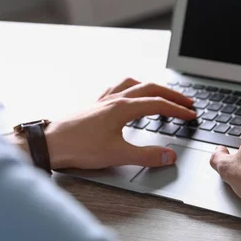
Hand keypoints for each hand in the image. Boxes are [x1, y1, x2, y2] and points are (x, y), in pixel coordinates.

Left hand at [44, 78, 196, 169]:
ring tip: (162, 94)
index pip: (158, 104)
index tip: (191, 115)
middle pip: (150, 88)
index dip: (178, 109)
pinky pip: (117, 88)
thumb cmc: (78, 147)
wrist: (49, 144)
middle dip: (171, 94)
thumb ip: (146, 156)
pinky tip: (129, 96)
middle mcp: (114, 99)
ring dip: (152, 87)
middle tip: (186, 102)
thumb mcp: (117, 155)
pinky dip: (131, 88)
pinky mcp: (94, 105)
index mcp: (123, 107)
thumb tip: (169, 156)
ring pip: (133, 84)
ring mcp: (103, 100)